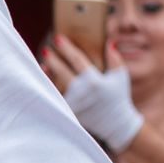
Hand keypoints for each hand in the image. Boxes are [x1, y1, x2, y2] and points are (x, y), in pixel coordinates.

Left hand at [49, 37, 141, 151]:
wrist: (115, 124)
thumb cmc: (118, 97)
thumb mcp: (121, 76)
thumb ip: (114, 59)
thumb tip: (108, 42)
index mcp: (94, 81)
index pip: (77, 60)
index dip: (66, 48)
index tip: (57, 38)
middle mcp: (81, 92)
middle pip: (62, 71)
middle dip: (52, 59)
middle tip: (46, 50)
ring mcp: (73, 103)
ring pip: (54, 85)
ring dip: (47, 74)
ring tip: (42, 63)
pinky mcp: (68, 112)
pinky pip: (54, 96)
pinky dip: (48, 87)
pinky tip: (43, 79)